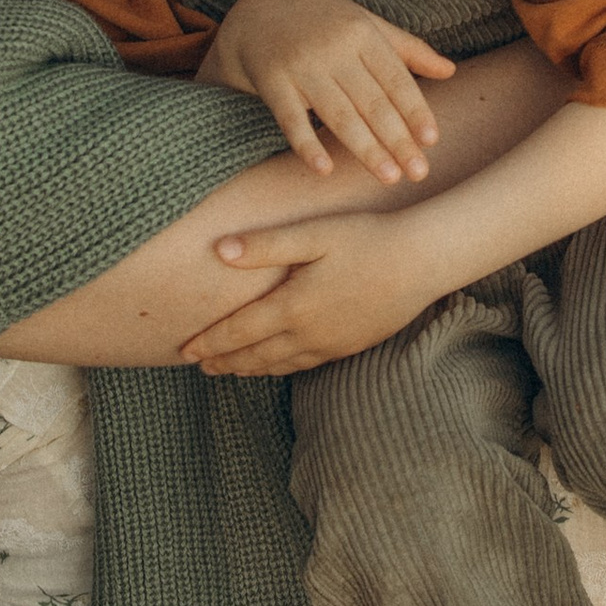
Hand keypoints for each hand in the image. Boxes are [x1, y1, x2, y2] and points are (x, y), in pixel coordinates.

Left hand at [182, 211, 452, 376]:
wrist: (421, 263)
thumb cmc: (367, 240)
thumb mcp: (314, 235)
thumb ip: (266, 246)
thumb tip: (220, 250)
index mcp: (292, 307)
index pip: (238, 331)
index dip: (209, 342)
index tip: (184, 350)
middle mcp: (307, 334)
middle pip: (254, 356)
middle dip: (224, 362)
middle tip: (198, 366)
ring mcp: (330, 344)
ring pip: (278, 365)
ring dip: (249, 369)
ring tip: (228, 370)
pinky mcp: (349, 346)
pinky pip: (304, 365)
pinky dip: (280, 369)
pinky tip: (276, 365)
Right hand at [197, 0, 456, 183]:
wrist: (257, 10)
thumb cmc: (323, 22)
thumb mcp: (365, 24)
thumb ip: (407, 49)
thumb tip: (451, 71)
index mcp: (362, 33)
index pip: (396, 79)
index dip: (415, 110)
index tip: (432, 141)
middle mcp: (334, 48)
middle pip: (373, 102)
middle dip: (398, 140)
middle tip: (418, 172)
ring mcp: (301, 65)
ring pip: (339, 115)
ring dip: (366, 149)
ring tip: (389, 178)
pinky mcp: (272, 81)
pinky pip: (291, 119)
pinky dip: (307, 145)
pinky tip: (325, 170)